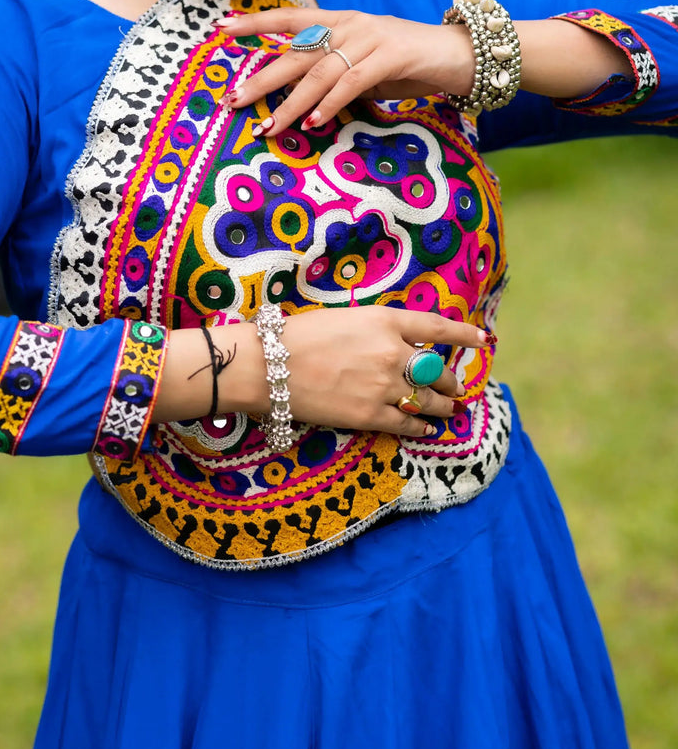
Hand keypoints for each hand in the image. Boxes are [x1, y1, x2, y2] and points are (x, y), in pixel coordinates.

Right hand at [156, 307, 492, 437]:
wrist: (266, 367)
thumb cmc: (296, 336)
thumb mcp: (344, 318)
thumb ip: (377, 329)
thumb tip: (398, 344)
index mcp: (385, 321)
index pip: (438, 327)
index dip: (463, 335)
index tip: (482, 341)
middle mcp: (392, 353)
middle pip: (436, 369)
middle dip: (449, 380)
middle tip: (454, 386)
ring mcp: (383, 386)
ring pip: (428, 400)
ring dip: (442, 406)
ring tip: (449, 409)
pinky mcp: (369, 415)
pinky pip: (407, 424)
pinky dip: (421, 427)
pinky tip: (427, 430)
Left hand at [215, 8, 474, 136]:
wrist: (457, 55)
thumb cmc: (408, 64)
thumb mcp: (364, 65)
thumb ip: (335, 73)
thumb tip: (303, 98)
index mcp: (340, 21)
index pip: (290, 18)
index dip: (256, 24)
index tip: (222, 31)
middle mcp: (350, 25)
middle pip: (296, 51)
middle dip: (262, 78)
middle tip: (235, 100)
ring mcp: (369, 39)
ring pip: (319, 72)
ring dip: (291, 103)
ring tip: (270, 127)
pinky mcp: (389, 57)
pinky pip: (351, 82)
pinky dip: (329, 105)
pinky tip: (312, 123)